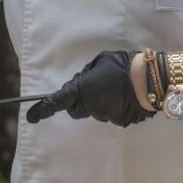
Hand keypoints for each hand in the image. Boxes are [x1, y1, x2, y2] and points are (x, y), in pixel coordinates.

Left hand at [26, 51, 153, 127]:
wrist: (150, 80)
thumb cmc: (123, 66)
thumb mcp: (100, 61)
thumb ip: (87, 73)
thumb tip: (80, 82)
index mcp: (82, 90)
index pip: (58, 102)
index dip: (43, 109)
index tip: (32, 116)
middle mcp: (91, 106)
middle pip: (76, 110)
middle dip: (78, 101)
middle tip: (93, 87)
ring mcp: (105, 115)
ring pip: (95, 111)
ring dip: (98, 102)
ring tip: (115, 87)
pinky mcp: (119, 121)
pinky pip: (110, 114)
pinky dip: (113, 107)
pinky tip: (124, 96)